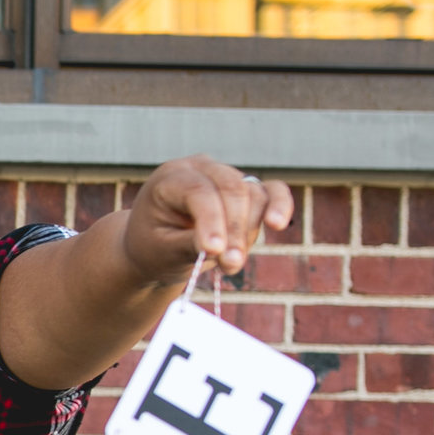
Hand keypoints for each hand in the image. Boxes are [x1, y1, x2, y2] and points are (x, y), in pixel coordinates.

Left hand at [121, 155, 296, 283]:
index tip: (215, 251)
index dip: (211, 221)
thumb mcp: (162, 250)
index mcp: (171, 178)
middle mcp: (201, 169)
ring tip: (229, 264)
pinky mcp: (246, 190)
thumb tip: (221, 248)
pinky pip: (272, 191)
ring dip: (247, 233)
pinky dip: (280, 206)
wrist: (156, 247)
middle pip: (231, 189)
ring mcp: (226, 176)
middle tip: (230, 265)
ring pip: (253, 196)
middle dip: (234, 230)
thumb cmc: (153, 247)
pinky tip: (277, 224)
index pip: (199, 192)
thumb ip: (190, 245)